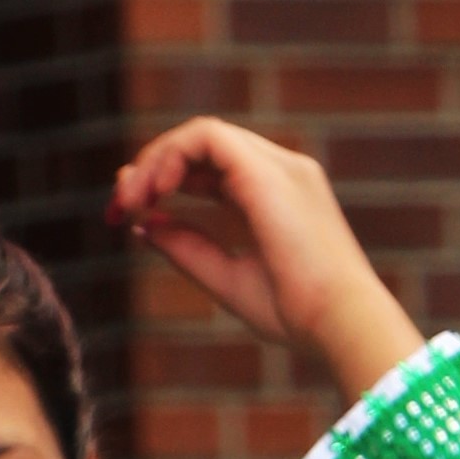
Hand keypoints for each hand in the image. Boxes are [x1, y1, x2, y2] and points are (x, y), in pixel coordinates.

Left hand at [110, 120, 418, 409]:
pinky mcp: (265, 170)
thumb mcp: (229, 279)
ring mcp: (278, 165)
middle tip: (119, 203)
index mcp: (279, 199)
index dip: (169, 181)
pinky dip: (172, 156)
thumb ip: (188, 249)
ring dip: (158, 160)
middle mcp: (282, 172)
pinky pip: (206, 136)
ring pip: (203, 134)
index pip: (214, 171)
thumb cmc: (298, 315)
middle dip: (154, 167)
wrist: (340, 323)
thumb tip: (143, 225)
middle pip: (205, 147)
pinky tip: (154, 190)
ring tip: (131, 198)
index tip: (131, 211)